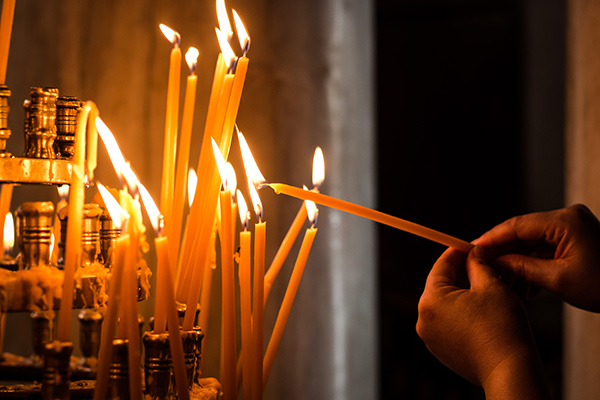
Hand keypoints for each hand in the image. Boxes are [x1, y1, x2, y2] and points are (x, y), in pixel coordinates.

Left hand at [417, 247, 548, 398]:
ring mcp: (430, 337)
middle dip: (462, 273)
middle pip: (441, 285)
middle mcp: (423, 319)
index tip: (470, 246)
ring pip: (446, 304)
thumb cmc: (502, 327)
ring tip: (485, 284)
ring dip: (463, 293)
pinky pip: (449, 322)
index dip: (457, 252)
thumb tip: (473, 252)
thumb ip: (477, 264)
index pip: (441, 266)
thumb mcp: (491, 285)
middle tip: (481, 263)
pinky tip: (482, 307)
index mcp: (430, 300)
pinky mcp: (441, 350)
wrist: (509, 371)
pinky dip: (462, 312)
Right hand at [474, 204, 599, 311]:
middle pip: (521, 232)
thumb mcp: (558, 280)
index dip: (490, 239)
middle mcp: (567, 218)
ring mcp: (571, 227)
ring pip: (531, 242)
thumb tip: (491, 261)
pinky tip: (524, 285)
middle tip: (480, 267)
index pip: (516, 225)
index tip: (470, 250)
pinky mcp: (573, 238)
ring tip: (502, 282)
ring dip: (516, 262)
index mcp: (565, 221)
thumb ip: (521, 267)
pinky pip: (544, 248)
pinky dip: (532, 264)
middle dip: (501, 252)